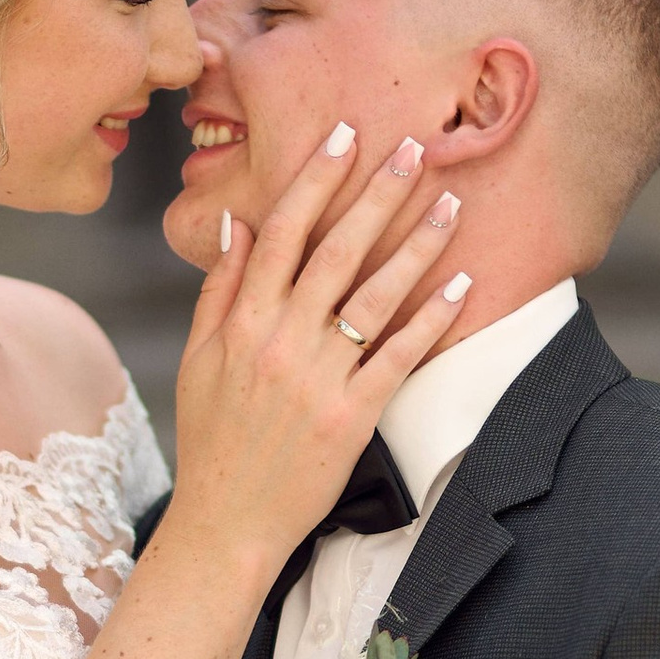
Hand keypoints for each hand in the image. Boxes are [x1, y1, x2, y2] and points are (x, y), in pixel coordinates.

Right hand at [162, 126, 468, 580]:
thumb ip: (219, 291)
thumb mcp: (198, 361)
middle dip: (378, 194)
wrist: (226, 523)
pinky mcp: (352, 416)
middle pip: (336, 251)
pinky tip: (461, 282)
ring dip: (418, 245)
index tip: (345, 136)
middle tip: (415, 147)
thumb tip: (236, 225)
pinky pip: (399, 356)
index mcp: (241, 324)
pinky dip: (432, 318)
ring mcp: (319, 380)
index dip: (315, 180)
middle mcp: (281, 343)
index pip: (281, 233)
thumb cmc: (211, 441)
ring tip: (452, 203)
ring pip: (375, 296)